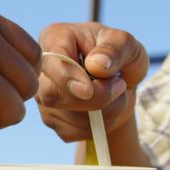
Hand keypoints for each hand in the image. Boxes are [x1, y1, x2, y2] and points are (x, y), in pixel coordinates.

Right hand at [36, 22, 148, 141]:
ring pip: (64, 116)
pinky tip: (106, 111)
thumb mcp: (127, 44)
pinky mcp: (51, 118)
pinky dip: (96, 127)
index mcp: (54, 37)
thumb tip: (97, 65)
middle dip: (92, 99)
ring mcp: (43, 95)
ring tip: (118, 95)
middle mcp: (42, 67)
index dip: (68, 77)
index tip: (89, 90)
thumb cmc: (120, 55)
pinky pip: (71, 131)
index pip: (51, 60)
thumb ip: (115, 49)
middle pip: (53, 94)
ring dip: (102, 114)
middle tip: (120, 87)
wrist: (120, 81)